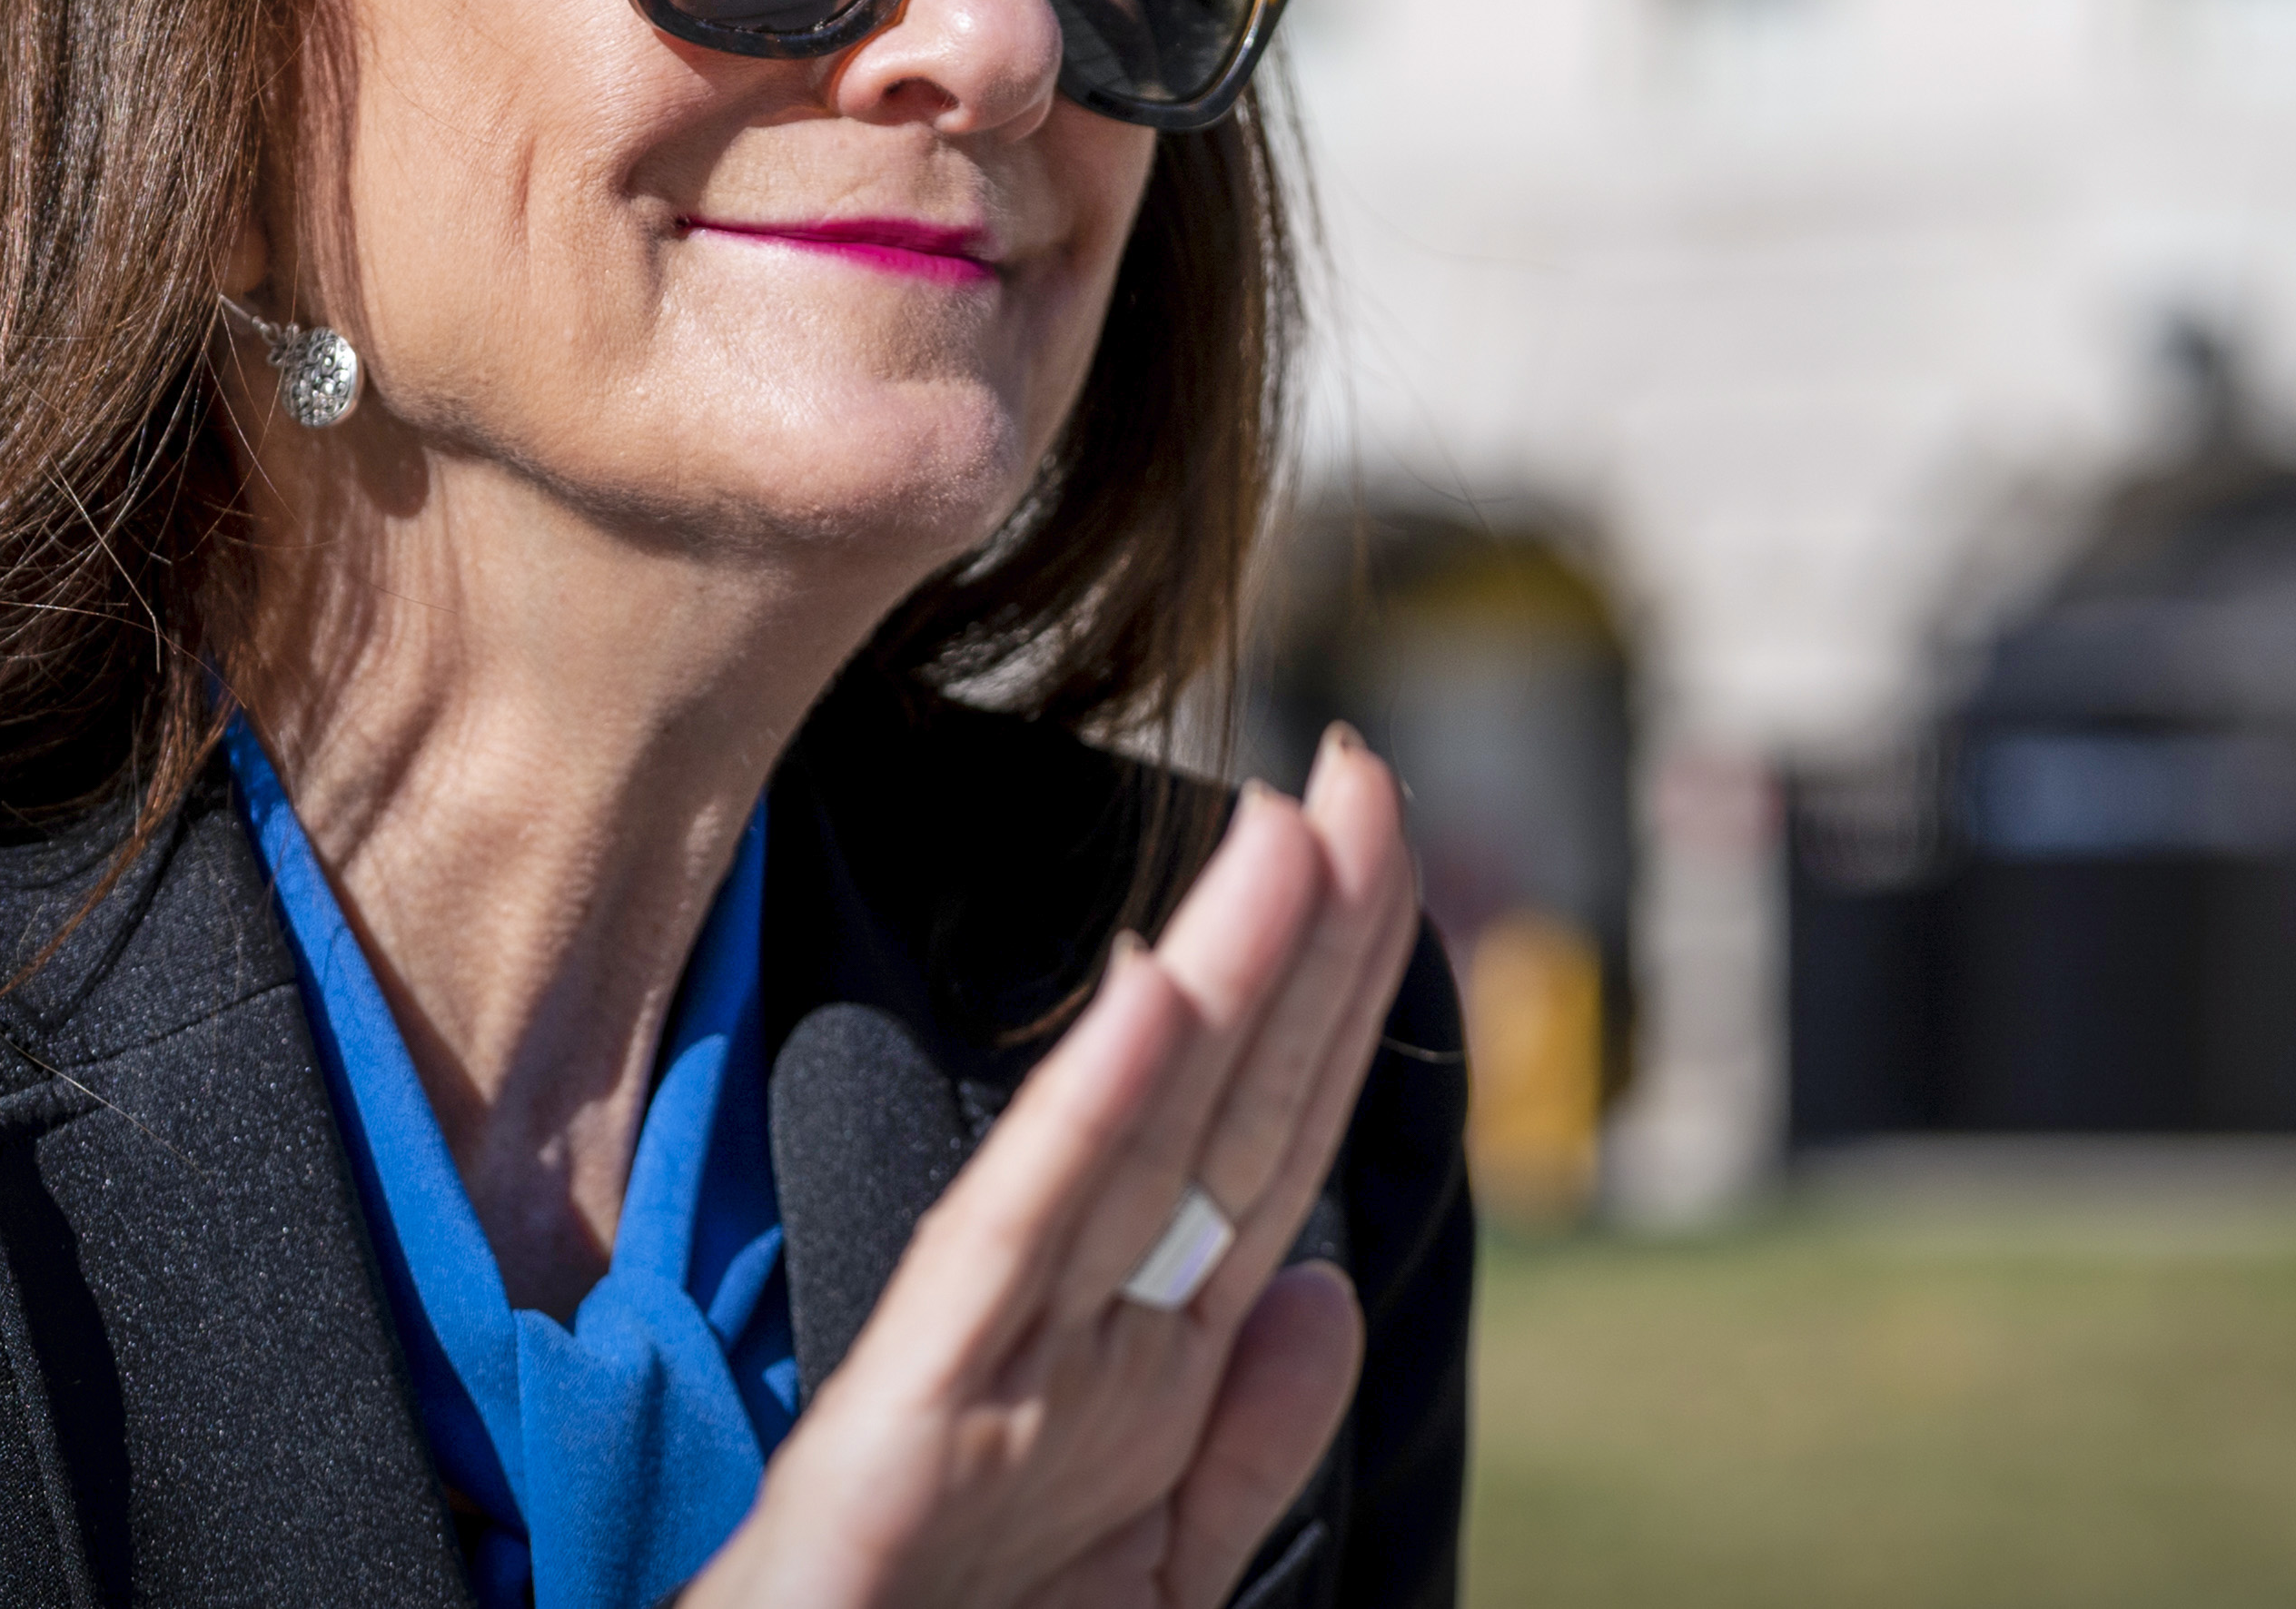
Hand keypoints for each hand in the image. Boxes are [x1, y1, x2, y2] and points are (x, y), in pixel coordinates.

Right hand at [686, 726, 1418, 1608]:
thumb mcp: (1149, 1579)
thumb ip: (1244, 1449)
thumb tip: (1329, 1294)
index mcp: (1136, 1373)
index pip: (1262, 1154)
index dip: (1335, 1010)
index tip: (1393, 860)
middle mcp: (1070, 1340)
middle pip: (1218, 1113)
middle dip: (1306, 945)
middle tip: (1368, 768)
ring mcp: (987, 1367)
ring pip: (1130, 1140)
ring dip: (1219, 976)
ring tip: (1294, 823)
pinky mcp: (902, 1416)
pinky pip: (1009, 1244)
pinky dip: (1082, 1116)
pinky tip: (1147, 997)